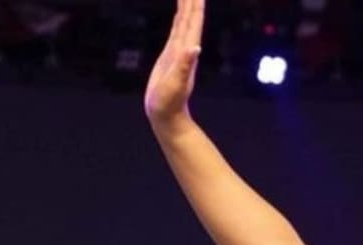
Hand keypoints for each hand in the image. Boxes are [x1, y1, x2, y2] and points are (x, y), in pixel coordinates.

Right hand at [145, 0, 204, 129]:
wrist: (167, 115)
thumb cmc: (170, 103)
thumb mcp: (176, 84)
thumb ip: (185, 66)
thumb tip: (195, 48)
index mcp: (187, 51)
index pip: (193, 22)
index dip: (195, 5)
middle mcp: (186, 48)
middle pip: (191, 18)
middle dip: (193, 0)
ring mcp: (179, 51)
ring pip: (184, 22)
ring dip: (188, 6)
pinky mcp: (171, 55)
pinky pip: (176, 31)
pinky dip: (179, 19)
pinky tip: (180, 14)